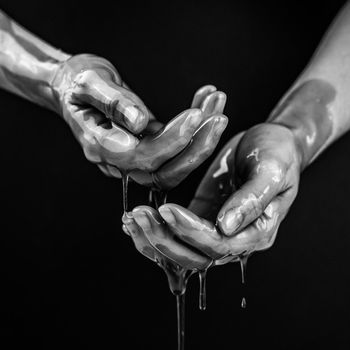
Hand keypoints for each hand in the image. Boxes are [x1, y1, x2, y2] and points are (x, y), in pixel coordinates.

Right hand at [52, 54, 227, 188]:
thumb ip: (112, 102)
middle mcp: (118, 160)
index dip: (172, 141)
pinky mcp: (147, 149)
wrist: (72, 87)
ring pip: (174, 165)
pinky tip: (205, 102)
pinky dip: (195, 129)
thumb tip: (140, 122)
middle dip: (196, 147)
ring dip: (201, 139)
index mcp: (99, 146)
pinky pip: (175, 149)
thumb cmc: (77, 81)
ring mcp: (133, 158)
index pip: (142, 156)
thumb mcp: (89, 82)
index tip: (196, 115)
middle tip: (219, 117)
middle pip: (164, 171)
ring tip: (217, 104)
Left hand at [124, 123, 300, 268]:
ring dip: (154, 239)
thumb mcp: (272, 170)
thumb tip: (225, 226)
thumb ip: (252, 200)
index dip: (191, 232)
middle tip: (139, 215)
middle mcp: (236, 239)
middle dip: (164, 240)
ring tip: (131, 219)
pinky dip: (155, 231)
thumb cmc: (279, 154)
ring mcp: (216, 229)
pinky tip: (135, 221)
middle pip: (196, 257)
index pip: (220, 246)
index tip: (167, 210)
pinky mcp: (201, 217)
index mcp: (257, 232)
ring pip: (181, 251)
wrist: (272, 143)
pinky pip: (176, 234)